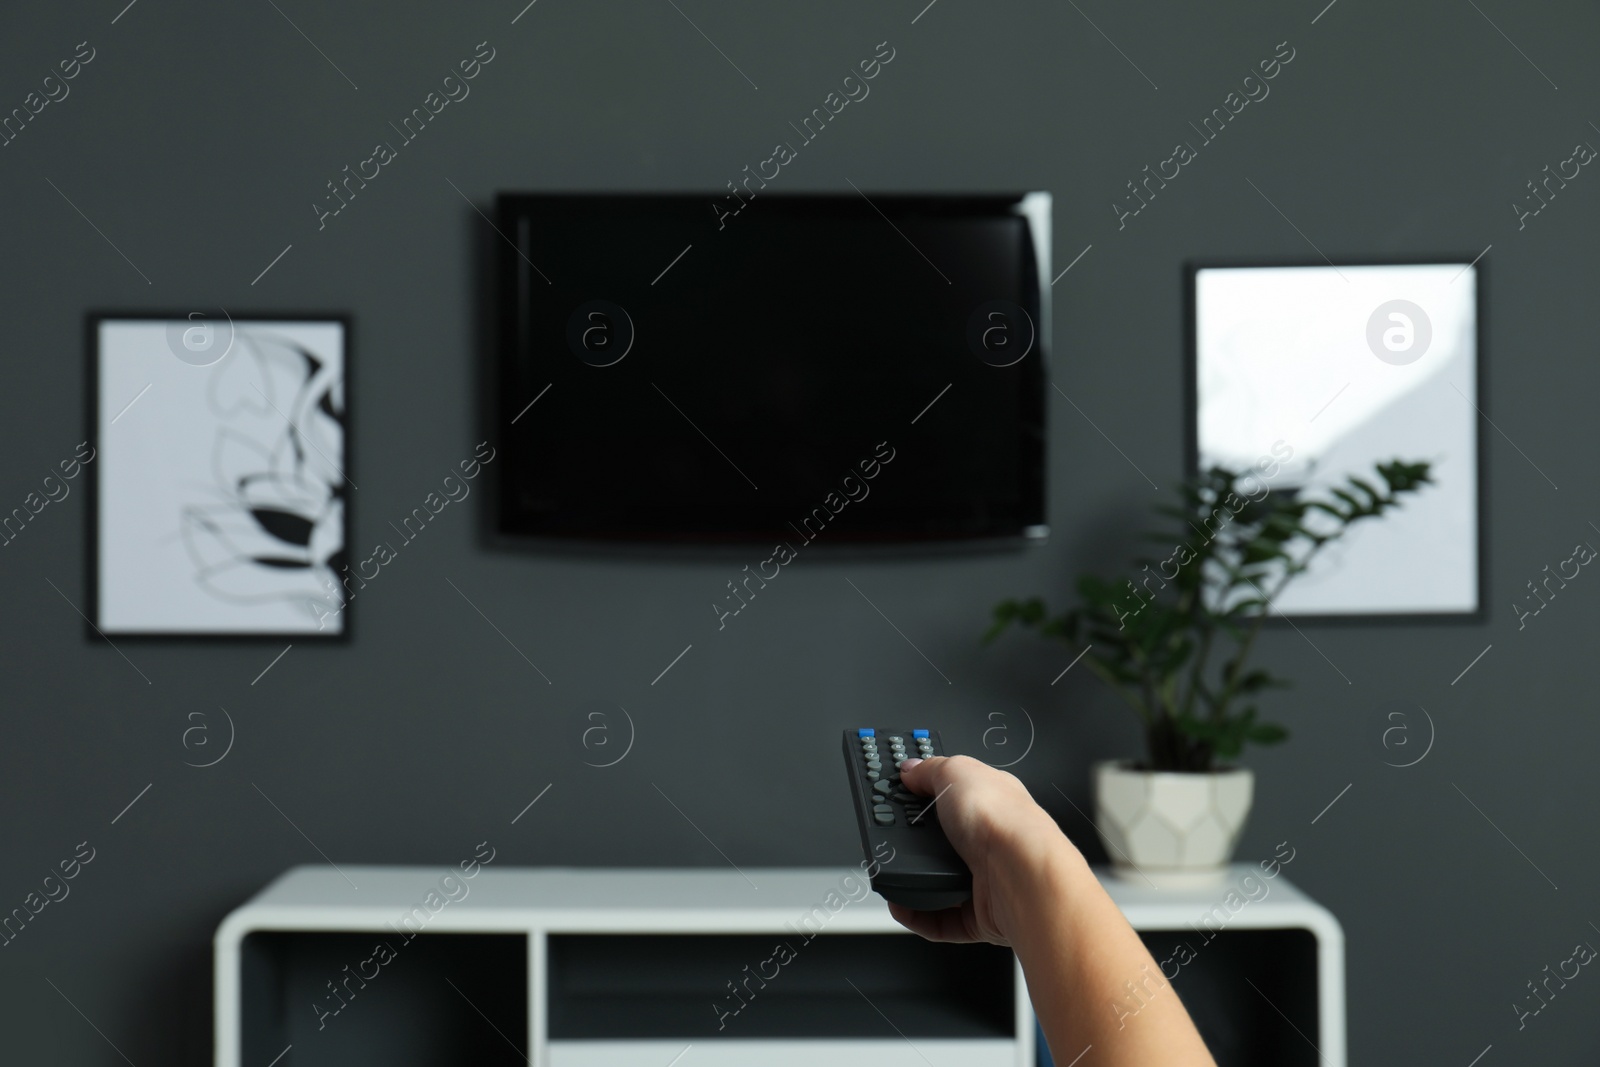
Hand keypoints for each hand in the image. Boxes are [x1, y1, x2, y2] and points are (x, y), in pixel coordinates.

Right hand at [890, 755, 1080, 946]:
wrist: (1022, 874)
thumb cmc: (1003, 820)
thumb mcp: (956, 772)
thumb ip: (930, 770)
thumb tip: (912, 769)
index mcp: (988, 800)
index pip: (949, 794)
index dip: (921, 791)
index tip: (895, 793)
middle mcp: (987, 840)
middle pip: (938, 840)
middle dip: (909, 839)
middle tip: (885, 835)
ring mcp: (983, 879)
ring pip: (936, 881)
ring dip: (911, 880)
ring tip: (892, 872)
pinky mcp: (978, 915)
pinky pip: (939, 919)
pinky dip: (917, 914)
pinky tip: (903, 904)